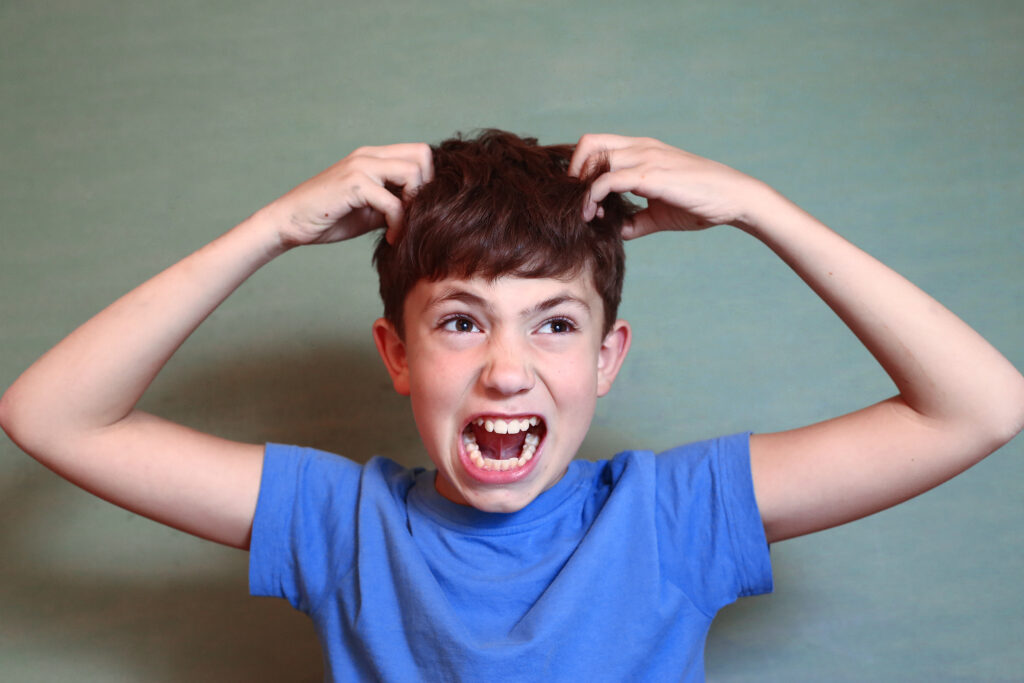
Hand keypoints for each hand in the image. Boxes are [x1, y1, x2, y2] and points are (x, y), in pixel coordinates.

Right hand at [266, 142, 432, 247]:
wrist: (290, 223)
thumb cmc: (329, 218)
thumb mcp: (372, 210)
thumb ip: (396, 202)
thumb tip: (426, 210)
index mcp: (373, 157)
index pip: (420, 152)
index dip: (428, 180)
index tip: (418, 208)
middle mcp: (368, 155)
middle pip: (423, 155)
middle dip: (426, 189)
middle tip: (415, 216)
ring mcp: (360, 166)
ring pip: (412, 173)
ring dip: (414, 205)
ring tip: (402, 228)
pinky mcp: (353, 184)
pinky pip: (392, 201)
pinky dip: (398, 223)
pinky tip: (392, 238)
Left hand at [568, 134, 767, 238]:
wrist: (733, 199)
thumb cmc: (699, 203)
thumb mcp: (659, 213)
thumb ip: (634, 220)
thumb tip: (614, 231)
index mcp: (642, 149)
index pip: (597, 144)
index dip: (582, 169)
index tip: (584, 198)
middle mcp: (641, 146)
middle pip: (588, 144)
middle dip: (574, 173)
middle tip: (577, 201)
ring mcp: (646, 157)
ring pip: (595, 160)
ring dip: (582, 189)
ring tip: (587, 214)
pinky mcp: (651, 175)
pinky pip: (608, 180)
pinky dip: (593, 198)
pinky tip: (595, 215)